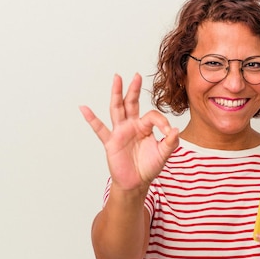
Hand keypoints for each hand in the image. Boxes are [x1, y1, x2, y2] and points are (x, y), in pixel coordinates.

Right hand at [80, 74, 178, 191]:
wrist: (136, 183)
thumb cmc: (149, 167)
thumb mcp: (163, 155)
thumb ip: (170, 143)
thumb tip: (175, 130)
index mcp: (144, 127)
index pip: (152, 116)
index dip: (162, 122)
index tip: (169, 133)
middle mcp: (131, 126)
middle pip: (131, 103)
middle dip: (133, 89)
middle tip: (136, 76)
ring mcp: (120, 132)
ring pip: (117, 109)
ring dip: (117, 94)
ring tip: (117, 78)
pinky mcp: (111, 142)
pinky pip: (100, 129)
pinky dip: (92, 119)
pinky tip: (84, 108)